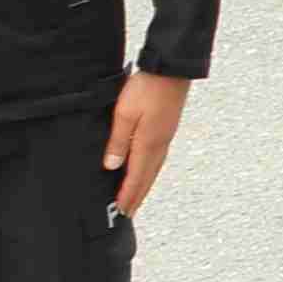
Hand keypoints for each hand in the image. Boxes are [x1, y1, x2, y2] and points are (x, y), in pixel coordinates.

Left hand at [102, 72, 191, 217]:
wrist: (171, 70)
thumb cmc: (147, 88)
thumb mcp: (124, 114)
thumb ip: (117, 141)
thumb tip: (111, 166)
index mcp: (148, 144)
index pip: (135, 177)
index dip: (127, 195)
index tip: (119, 210)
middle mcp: (160, 144)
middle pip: (147, 177)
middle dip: (137, 196)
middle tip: (128, 211)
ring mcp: (166, 137)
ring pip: (154, 169)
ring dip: (145, 185)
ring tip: (137, 196)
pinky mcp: (167, 129)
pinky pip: (158, 158)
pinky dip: (151, 171)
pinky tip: (148, 169)